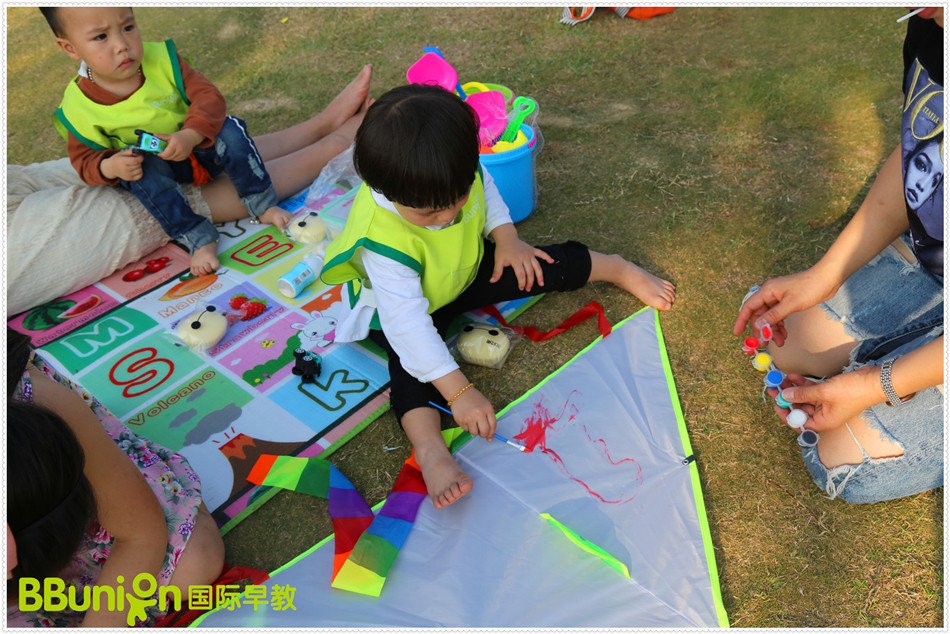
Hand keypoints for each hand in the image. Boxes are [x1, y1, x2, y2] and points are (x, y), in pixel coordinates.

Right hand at [101, 148, 143, 180]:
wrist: (111, 168)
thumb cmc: (117, 159)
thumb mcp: (122, 153)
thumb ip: (131, 151)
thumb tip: (140, 153)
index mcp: (123, 162)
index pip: (136, 161)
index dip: (141, 158)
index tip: (141, 156)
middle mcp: (125, 170)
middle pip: (138, 165)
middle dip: (139, 161)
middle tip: (134, 160)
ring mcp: (128, 175)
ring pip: (140, 170)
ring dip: (139, 166)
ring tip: (134, 165)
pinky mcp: (129, 179)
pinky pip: (140, 176)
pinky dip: (140, 172)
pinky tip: (135, 169)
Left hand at [156, 129, 203, 161]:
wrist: (190, 138)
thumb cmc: (179, 136)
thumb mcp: (170, 135)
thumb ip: (162, 136)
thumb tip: (154, 135)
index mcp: (175, 144)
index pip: (166, 153)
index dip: (161, 155)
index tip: (158, 153)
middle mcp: (179, 150)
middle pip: (169, 157)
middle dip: (163, 156)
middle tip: (161, 153)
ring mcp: (183, 155)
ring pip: (172, 159)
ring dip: (168, 157)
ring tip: (167, 152)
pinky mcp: (184, 157)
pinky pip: (176, 160)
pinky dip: (173, 158)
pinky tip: (173, 153)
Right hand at [449, 387, 497, 438]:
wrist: (459, 392)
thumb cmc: (474, 398)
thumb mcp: (485, 404)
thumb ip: (488, 417)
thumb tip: (489, 434)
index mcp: (488, 409)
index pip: (493, 425)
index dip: (492, 433)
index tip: (490, 438)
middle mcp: (479, 414)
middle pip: (484, 431)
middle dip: (483, 434)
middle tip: (481, 433)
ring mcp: (469, 417)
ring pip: (474, 433)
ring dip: (474, 430)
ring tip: (471, 422)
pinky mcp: (461, 420)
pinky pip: (466, 430)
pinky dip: (466, 427)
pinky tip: (465, 419)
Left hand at [491, 237, 553, 291]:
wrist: (507, 237)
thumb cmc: (502, 249)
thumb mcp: (498, 260)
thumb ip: (497, 271)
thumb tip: (492, 281)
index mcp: (516, 260)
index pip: (521, 275)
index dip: (522, 283)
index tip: (521, 288)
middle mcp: (525, 257)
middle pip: (530, 272)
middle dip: (530, 282)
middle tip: (529, 289)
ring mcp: (530, 253)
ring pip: (537, 266)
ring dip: (540, 275)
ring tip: (541, 283)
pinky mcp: (532, 249)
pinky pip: (541, 253)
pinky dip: (547, 257)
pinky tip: (552, 261)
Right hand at [733, 268, 837, 345]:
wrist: (828, 278)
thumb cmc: (810, 287)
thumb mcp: (791, 304)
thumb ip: (774, 315)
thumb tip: (759, 325)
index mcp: (767, 291)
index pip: (749, 307)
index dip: (741, 320)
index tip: (737, 333)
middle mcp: (770, 294)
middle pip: (759, 315)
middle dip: (762, 330)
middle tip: (765, 343)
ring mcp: (778, 298)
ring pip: (769, 317)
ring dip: (772, 330)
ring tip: (780, 341)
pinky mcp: (786, 301)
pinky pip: (778, 316)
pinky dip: (780, 325)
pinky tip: (784, 334)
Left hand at [768, 368, 882, 432]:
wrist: (875, 381)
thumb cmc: (853, 391)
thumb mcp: (824, 392)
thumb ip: (802, 395)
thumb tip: (784, 396)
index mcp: (824, 422)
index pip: (799, 423)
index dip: (786, 414)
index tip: (775, 404)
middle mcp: (824, 416)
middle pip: (800, 410)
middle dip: (787, 398)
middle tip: (774, 386)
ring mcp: (827, 405)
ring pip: (805, 398)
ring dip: (793, 389)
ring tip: (780, 379)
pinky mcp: (830, 394)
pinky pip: (812, 391)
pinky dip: (803, 384)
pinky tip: (793, 376)